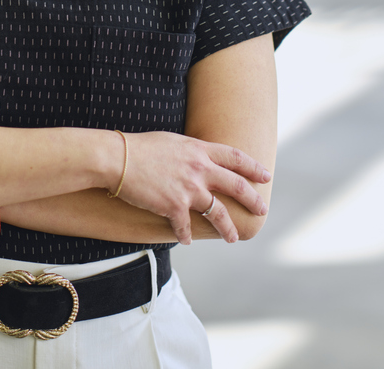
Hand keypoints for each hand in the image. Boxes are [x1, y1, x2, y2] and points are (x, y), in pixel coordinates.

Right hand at [116, 131, 269, 244]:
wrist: (118, 158)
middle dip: (252, 200)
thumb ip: (189, 151)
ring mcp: (189, 189)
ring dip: (228, 229)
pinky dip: (186, 235)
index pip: (235, 157)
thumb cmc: (140, 147)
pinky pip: (185, 227)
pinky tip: (186, 240)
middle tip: (262, 210)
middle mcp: (200, 170)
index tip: (265, 176)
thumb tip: (197, 158)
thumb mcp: (172, 142)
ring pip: (218, 213)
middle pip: (236, 186)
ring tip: (232, 238)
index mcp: (199, 150)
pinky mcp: (174, 206)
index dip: (253, 167)